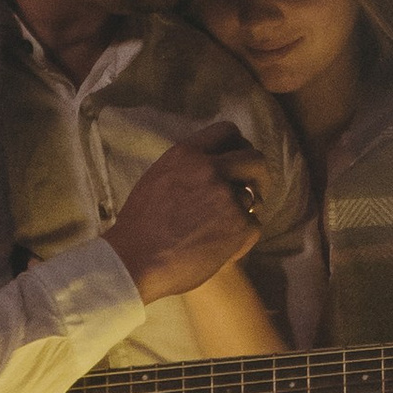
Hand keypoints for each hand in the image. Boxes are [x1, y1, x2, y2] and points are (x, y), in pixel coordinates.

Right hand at [105, 129, 268, 301]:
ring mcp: (227, 197)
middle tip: (252, 189)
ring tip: (222, 228)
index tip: (239, 160)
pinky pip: (254, 226)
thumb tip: (214, 166)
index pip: (227, 131)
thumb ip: (188, 166)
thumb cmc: (139, 226)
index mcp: (187, 154)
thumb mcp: (158, 178)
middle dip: (257, 175)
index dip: (239, 145)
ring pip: (253, 197)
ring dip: (243, 211)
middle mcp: (211, 170)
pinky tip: (221, 248)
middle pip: (254, 159)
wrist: (135, 262)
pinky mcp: (239, 226)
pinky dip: (242, 238)